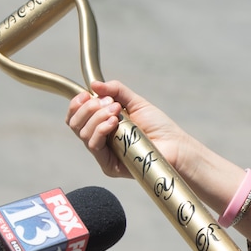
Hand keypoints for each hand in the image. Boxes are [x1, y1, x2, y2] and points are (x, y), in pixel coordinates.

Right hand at [65, 79, 186, 178]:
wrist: (175, 145)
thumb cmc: (159, 127)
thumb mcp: (135, 103)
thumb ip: (115, 91)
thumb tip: (93, 84)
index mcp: (103, 127)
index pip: (76, 117)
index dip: (76, 104)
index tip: (86, 94)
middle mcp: (101, 141)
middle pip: (75, 124)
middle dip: (88, 108)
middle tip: (110, 103)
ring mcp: (104, 155)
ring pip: (83, 133)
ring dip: (97, 116)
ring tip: (116, 111)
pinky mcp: (109, 166)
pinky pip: (93, 146)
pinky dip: (100, 130)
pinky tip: (114, 122)